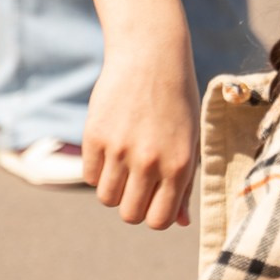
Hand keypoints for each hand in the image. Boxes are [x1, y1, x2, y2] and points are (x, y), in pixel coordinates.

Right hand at [84, 35, 199, 229]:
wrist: (152, 56)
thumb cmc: (177, 102)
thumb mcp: (190, 141)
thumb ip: (184, 184)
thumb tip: (179, 222)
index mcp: (179, 165)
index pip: (159, 220)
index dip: (154, 215)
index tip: (154, 200)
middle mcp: (149, 162)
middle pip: (129, 215)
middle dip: (132, 205)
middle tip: (138, 183)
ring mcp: (119, 150)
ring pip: (107, 198)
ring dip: (114, 188)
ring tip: (125, 163)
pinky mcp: (94, 136)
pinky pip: (90, 175)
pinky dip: (99, 170)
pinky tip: (112, 147)